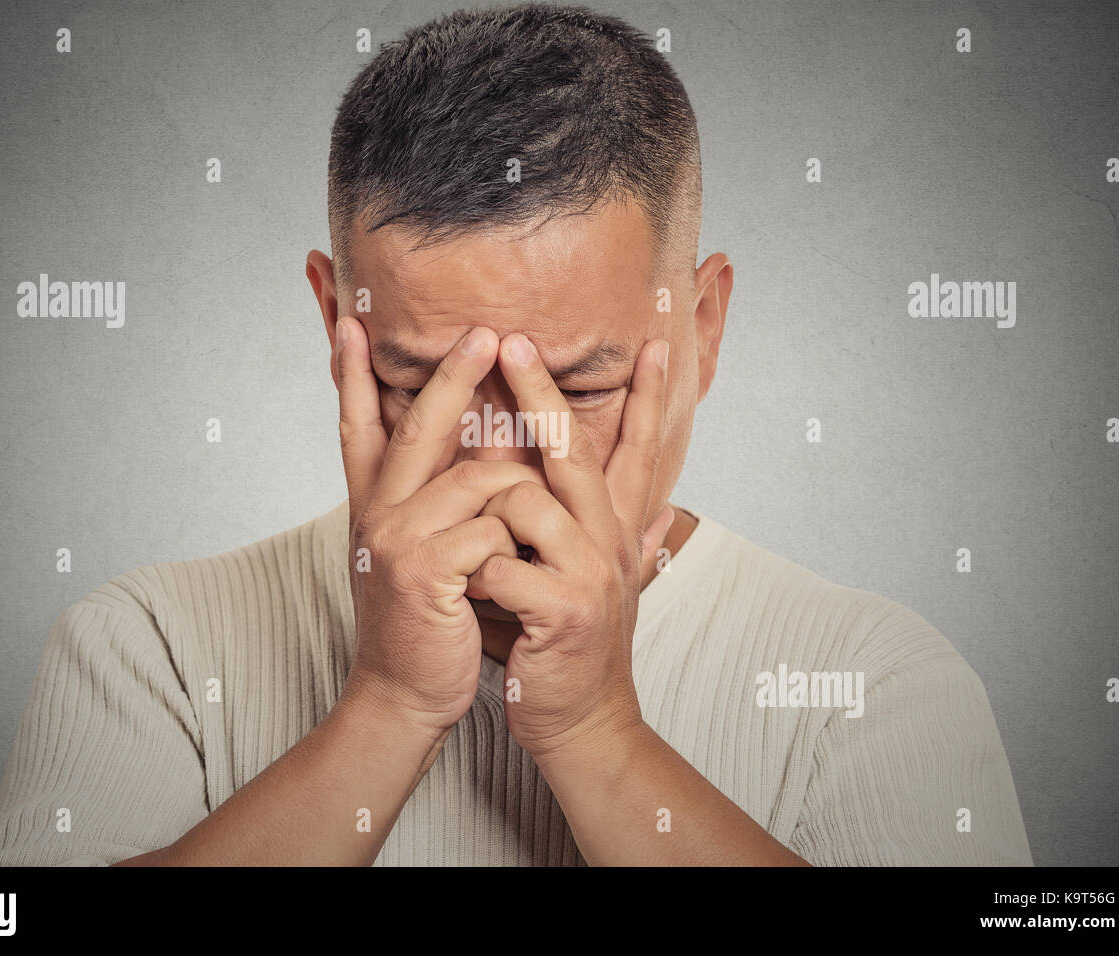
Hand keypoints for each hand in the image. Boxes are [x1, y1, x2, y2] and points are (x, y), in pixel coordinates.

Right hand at [334, 317, 544, 735]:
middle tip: (486, 333)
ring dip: (520, 488)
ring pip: (477, 478)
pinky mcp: (424, 570)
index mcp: (376, 505)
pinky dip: (517, 540)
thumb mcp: (422, 557)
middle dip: (453, 375)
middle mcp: (377, 513)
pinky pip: (492, 526)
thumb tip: (478, 462)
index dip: (351, 374)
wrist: (404, 696)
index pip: (358, 426)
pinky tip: (518, 568)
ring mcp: (396, 539)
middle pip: (416, 425)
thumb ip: (439, 507)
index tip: (352, 322)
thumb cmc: (426, 625)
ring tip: (545, 512)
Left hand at [469, 332, 674, 760]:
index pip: (637, 449)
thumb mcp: (594, 582)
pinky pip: (501, 566)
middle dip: (542, 391)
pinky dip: (473, 572)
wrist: (581, 722)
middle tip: (512, 339)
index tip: (654, 344)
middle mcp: (610, 542)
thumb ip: (619, 539)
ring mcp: (591, 575)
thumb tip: (661, 510)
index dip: (649, 398)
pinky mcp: (565, 611)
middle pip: (576, 451)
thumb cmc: (567, 645)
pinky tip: (459, 589)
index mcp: (613, 530)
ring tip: (457, 539)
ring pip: (526, 503)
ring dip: (481, 511)